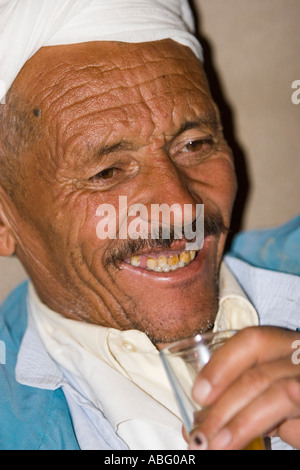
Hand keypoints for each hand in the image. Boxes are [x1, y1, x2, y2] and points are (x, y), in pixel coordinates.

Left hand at [187, 326, 299, 449]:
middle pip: (259, 373)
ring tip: (215, 445)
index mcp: (287, 345)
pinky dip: (267, 431)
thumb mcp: (270, 393)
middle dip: (223, 407)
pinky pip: (296, 418)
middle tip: (199, 434)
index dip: (221, 364)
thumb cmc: (296, 406)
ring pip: (278, 393)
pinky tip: (248, 444)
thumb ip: (245, 397)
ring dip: (241, 423)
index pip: (253, 340)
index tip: (199, 394)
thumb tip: (202, 420)